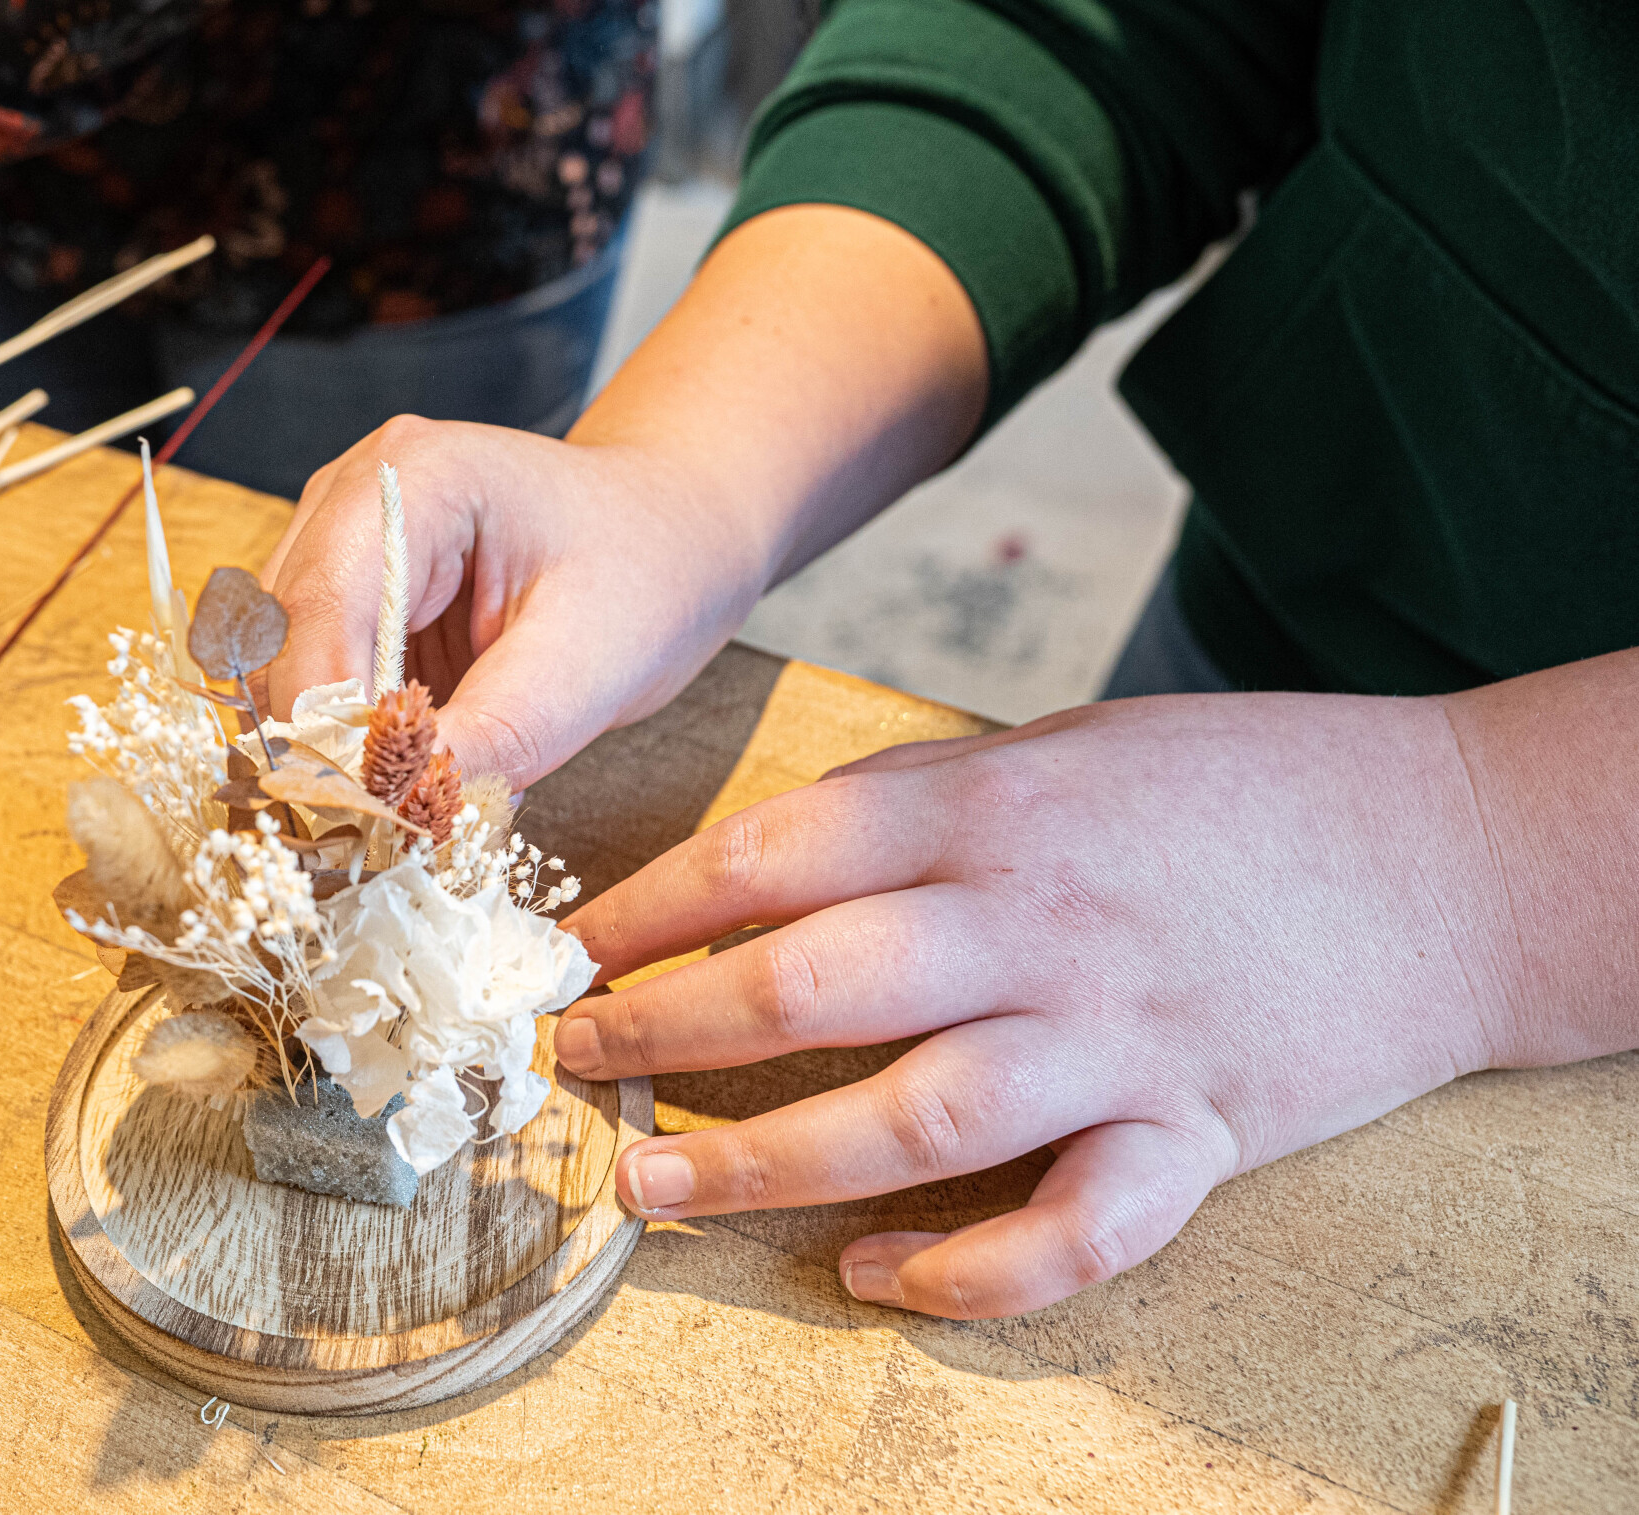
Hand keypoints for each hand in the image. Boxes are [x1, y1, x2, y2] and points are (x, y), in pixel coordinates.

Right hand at [261, 205, 986, 789]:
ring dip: (321, 757)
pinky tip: (395, 792)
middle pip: (277, 643)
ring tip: (388, 827)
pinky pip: (315, 688)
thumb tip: (402, 817)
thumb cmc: (652, 570)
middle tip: (367, 847)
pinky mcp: (350, 602)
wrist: (674, 532)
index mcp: (410, 477)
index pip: (318, 609)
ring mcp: (338, 547)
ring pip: (280, 675)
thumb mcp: (593, 661)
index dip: (321, 725)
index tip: (351, 824)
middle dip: (312, 751)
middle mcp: (348, 498)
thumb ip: (496, 736)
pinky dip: (343, 749)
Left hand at [554, 667, 1638, 1318]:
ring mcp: (1122, 1034)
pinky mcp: (1202, 1131)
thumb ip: (915, 795)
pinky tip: (876, 1275)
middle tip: (572, 1062)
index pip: (773, 854)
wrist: (1452, 844)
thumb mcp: (1058, 745)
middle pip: (811, 987)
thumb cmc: (1231, 786)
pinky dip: (973, 1273)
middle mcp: (1041, 922)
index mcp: (992, 809)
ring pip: (914, 1119)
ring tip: (653, 1184)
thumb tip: (762, 852)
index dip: (648, 907)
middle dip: (666, 1031)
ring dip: (764, 1163)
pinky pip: (1078, 1229)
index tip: (570, 950)